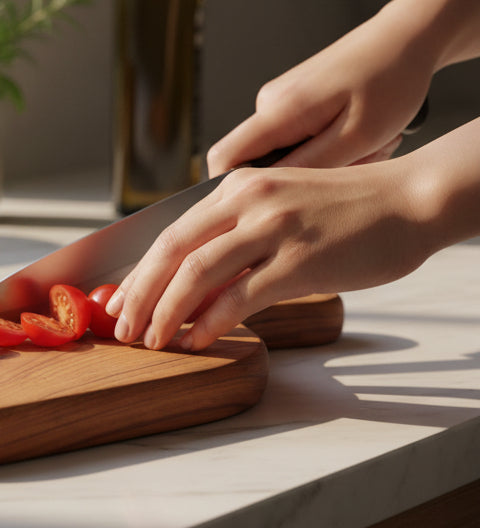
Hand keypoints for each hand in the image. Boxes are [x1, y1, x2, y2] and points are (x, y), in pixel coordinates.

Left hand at [105, 156, 430, 351]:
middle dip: (140, 295)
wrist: (410, 199)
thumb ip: (237, 235)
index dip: (139, 273)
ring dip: (167, 311)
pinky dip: (212, 321)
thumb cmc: (347, 210)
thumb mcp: (280, 207)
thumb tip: (193, 283)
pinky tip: (198, 339)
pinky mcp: (299, 260)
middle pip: (173, 252)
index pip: (170, 233)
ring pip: (198, 272)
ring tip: (153, 340)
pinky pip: (241, 294)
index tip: (118, 302)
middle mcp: (248, 201)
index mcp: (237, 188)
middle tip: (123, 329)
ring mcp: (273, 229)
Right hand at [207, 7, 433, 175]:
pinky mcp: (293, 99)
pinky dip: (330, 146)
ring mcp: (280, 99)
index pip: (223, 159)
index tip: (272, 204)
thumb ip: (307, 167)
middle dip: (302, 176)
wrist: (407, 37)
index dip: (232, 190)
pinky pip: (298, 137)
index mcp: (278, 110)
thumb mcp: (357, 137)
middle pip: (259, 161)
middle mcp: (269, 102)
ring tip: (369, 145)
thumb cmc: (391, 81)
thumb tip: (267, 190)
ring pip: (285, 152)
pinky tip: (361, 135)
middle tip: (355, 163)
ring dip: (325, 160)